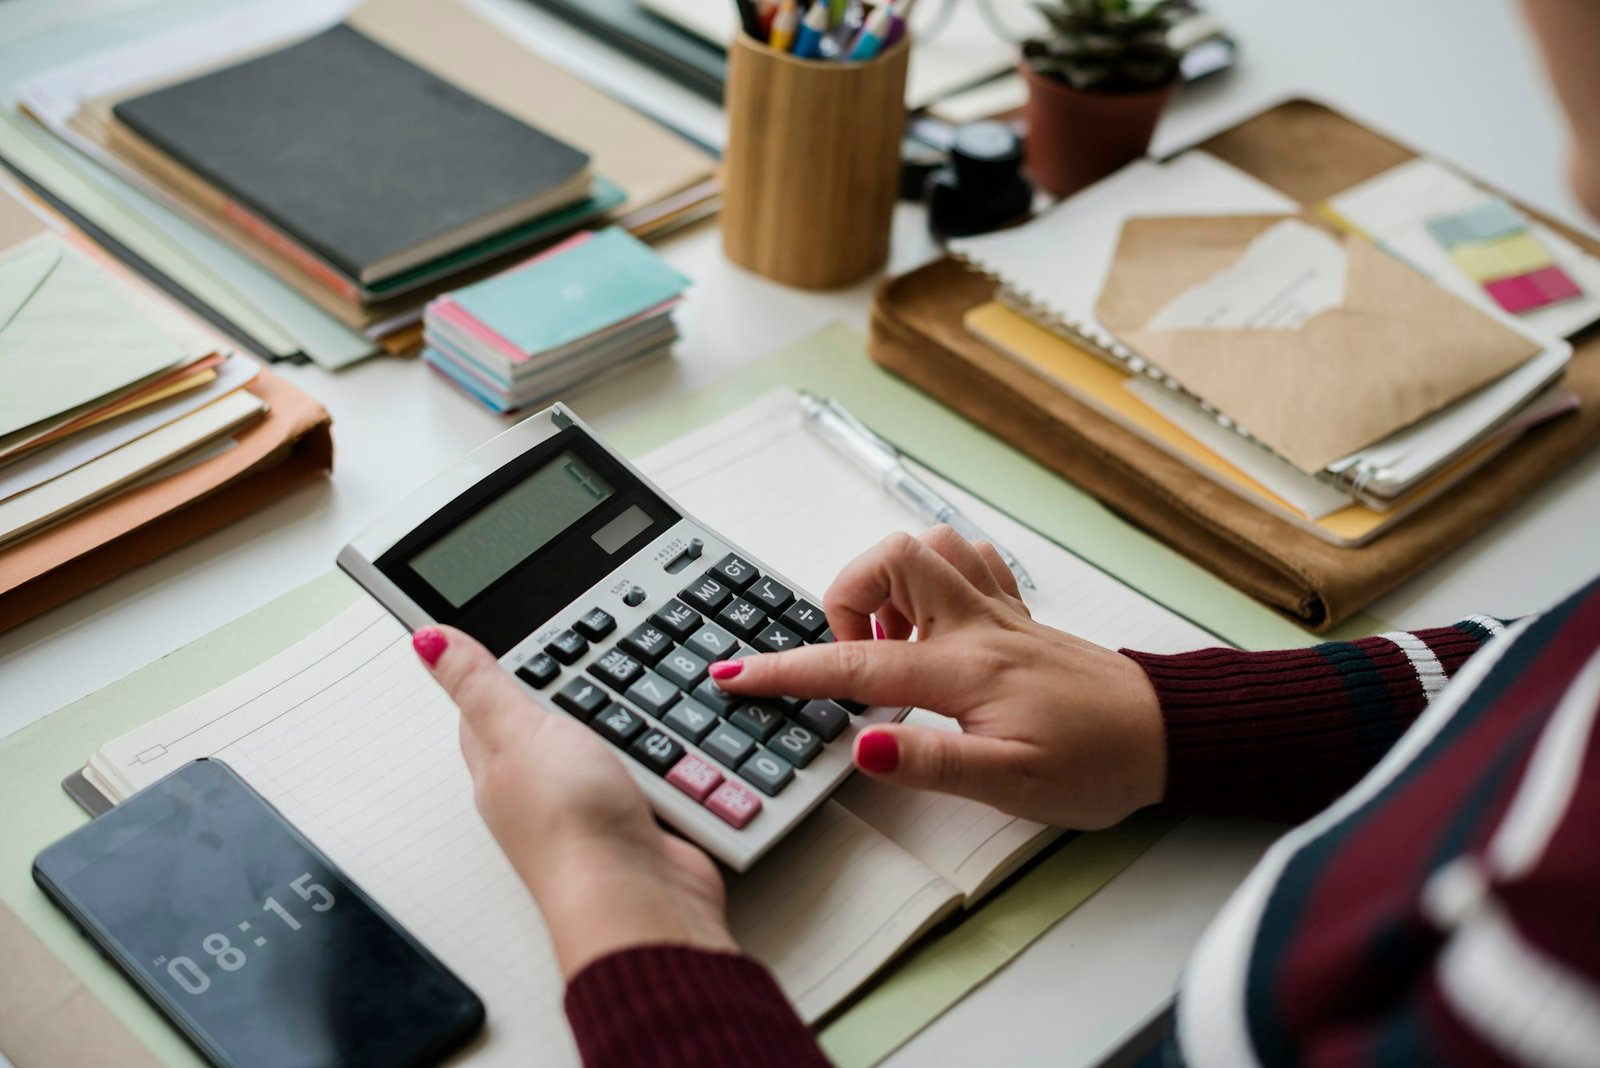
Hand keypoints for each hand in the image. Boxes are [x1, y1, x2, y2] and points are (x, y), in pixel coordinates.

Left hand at [413, 626, 735, 978]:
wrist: (636, 897)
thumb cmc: (569, 825)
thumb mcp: (518, 728)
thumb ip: (478, 683)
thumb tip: (424, 640)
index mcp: (497, 763)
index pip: (486, 706)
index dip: (502, 669)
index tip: (523, 639)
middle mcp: (540, 788)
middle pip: (552, 724)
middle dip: (577, 693)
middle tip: (598, 658)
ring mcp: (591, 808)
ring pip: (608, 749)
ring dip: (629, 727)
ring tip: (643, 698)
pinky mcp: (638, 824)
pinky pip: (651, 778)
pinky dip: (664, 762)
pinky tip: (673, 751)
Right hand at [708, 527, 1165, 829]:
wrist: (1166, 735)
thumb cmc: (1097, 765)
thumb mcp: (1012, 786)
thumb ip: (933, 763)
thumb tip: (862, 746)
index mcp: (964, 670)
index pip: (854, 664)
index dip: (785, 673)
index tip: (733, 677)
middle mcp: (977, 624)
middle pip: (890, 559)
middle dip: (844, 595)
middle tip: (853, 656)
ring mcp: (998, 610)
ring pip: (927, 546)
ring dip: (891, 583)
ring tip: (892, 641)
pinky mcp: (1016, 612)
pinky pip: (967, 558)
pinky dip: (936, 573)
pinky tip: (935, 619)